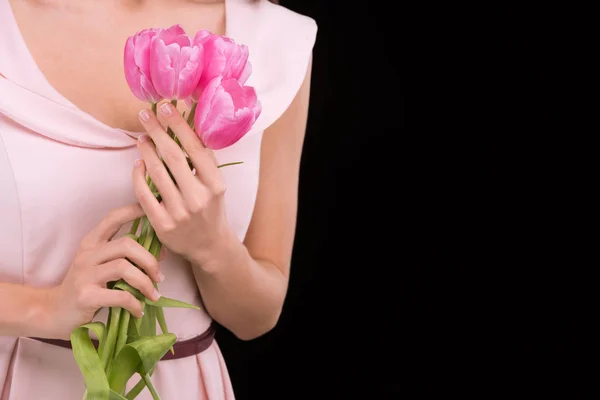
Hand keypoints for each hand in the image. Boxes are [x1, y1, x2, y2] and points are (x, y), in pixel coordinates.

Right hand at [46, 203, 162, 338]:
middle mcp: (87, 254)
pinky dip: (135, 303)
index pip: (113, 218)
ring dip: (145, 283)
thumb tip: (161, 253)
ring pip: (124, 267)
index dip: (133, 211)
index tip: (152, 210)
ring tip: (153, 294)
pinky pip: (120, 296)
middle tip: (159, 276)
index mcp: (91, 243)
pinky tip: (138, 310)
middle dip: (149, 260)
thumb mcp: (102, 267)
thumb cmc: (86, 287)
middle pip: (127, 244)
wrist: (55, 313)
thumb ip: (127, 257)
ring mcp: (85, 275)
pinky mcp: (86, 296)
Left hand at [133, 103, 234, 266]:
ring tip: (141, 137)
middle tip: (145, 114)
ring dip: (146, 151)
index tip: (166, 107)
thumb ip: (204, 161)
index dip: (179, 125)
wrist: (210, 246)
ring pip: (156, 173)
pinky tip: (137, 164)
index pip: (195, 148)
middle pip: (173, 156)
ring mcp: (179, 213)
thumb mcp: (216, 185)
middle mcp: (198, 198)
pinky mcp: (162, 225)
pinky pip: (144, 195)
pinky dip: (138, 176)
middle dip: (157, 131)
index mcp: (215, 185)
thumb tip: (187, 128)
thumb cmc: (212, 209)